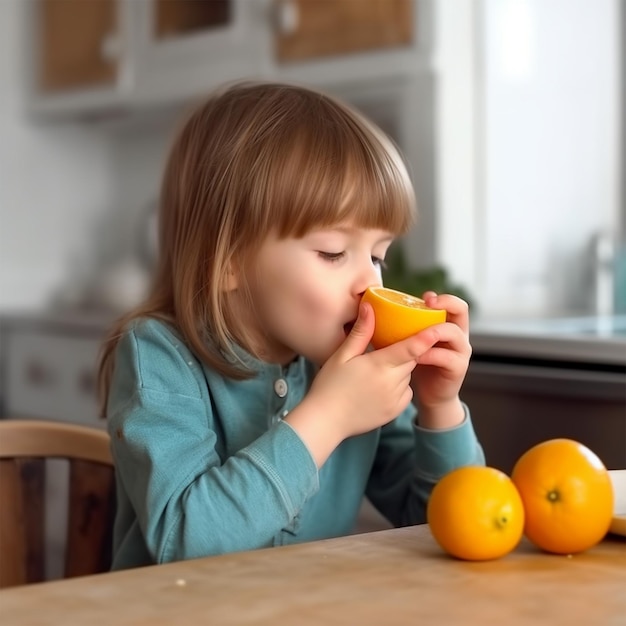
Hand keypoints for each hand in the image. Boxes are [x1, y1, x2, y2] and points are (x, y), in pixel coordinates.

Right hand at [285, 301, 418, 465]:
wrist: (326, 421)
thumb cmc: (329, 386)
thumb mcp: (342, 355)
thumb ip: (361, 332)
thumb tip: (369, 307)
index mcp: (379, 365)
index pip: (411, 347)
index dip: (426, 337)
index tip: (437, 327)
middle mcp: (392, 382)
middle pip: (411, 359)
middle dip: (405, 351)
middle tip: (388, 348)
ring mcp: (395, 399)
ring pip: (407, 376)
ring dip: (399, 370)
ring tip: (376, 372)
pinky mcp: (395, 411)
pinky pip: (406, 392)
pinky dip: (398, 387)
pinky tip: (378, 387)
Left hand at [408, 291, 470, 428]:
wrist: (430, 396)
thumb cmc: (417, 365)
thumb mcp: (410, 343)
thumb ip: (404, 328)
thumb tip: (374, 311)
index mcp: (448, 325)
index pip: (453, 304)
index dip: (441, 298)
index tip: (423, 297)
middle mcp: (459, 335)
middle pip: (461, 310)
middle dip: (445, 303)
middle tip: (427, 304)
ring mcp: (461, 351)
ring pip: (454, 333)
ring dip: (434, 330)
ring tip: (416, 333)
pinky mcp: (458, 368)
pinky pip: (446, 357)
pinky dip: (430, 354)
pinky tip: (415, 356)